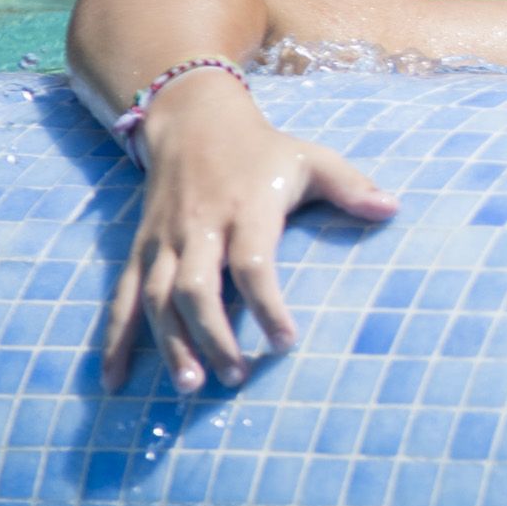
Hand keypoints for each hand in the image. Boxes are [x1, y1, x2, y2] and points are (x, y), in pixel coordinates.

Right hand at [102, 74, 398, 392]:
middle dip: (212, 334)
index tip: (285, 342)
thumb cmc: (263, 151)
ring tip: (190, 385)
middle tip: (235, 376)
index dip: (268, 305)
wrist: (192, 120)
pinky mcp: (141, 250)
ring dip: (169, 344)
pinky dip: (114, 339)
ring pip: (157, 297)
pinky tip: (113, 379)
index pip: (252, 264)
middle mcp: (199, 228)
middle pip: (196, 288)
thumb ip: (351, 185)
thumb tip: (393, 209)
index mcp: (245, 209)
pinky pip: (124, 297)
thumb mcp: (311, 158)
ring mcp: (164, 241)